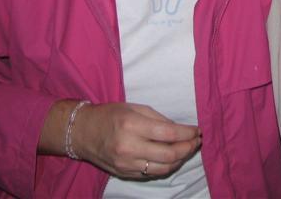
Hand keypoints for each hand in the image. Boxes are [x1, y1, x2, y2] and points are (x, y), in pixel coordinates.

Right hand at [72, 102, 200, 179]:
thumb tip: (179, 130)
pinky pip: (152, 174)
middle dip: (188, 148)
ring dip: (180, 160)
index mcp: (132, 126)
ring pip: (163, 168)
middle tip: (196, 140)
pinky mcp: (125, 173)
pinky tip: (173, 158)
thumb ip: (157, 118)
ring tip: (188, 149)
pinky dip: (166, 167)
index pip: (168, 134)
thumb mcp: (134, 107)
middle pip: (169, 154)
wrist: (83, 133)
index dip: (187, 133)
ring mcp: (126, 164)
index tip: (197, 130)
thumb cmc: (109, 115)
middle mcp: (129, 147)